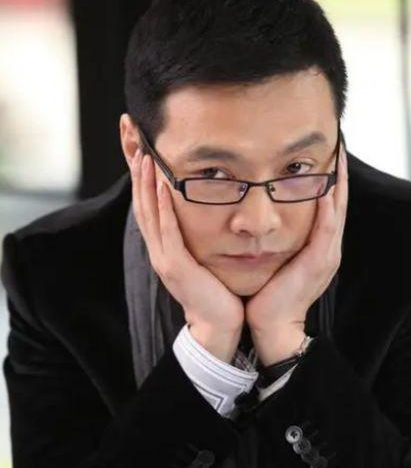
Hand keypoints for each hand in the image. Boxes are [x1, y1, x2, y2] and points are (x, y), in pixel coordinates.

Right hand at [131, 149, 243, 360]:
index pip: (148, 205)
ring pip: (149, 214)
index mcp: (165, 247)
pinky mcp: (176, 267)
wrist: (218, 325)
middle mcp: (159, 250)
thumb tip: (206, 213)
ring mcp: (165, 258)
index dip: (142, 177)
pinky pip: (167, 232)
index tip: (140, 148)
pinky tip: (161, 187)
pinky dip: (162, 208)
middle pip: (142, 204)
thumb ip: (197, 237)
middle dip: (137, 173)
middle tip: (133, 142)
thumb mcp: (202, 258)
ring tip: (143, 156)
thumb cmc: (216, 292)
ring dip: (145, 184)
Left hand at [246, 139, 348, 364]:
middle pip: (338, 202)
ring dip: (338, 182)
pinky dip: (328, 207)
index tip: (326, 152)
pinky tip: (327, 186)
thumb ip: (278, 239)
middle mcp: (328, 247)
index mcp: (319, 246)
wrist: (272, 325)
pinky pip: (327, 229)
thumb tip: (264, 217)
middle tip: (338, 142)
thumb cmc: (269, 294)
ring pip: (337, 210)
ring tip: (338, 154)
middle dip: (338, 172)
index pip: (328, 205)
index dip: (329, 178)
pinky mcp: (319, 262)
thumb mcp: (276, 260)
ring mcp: (327, 254)